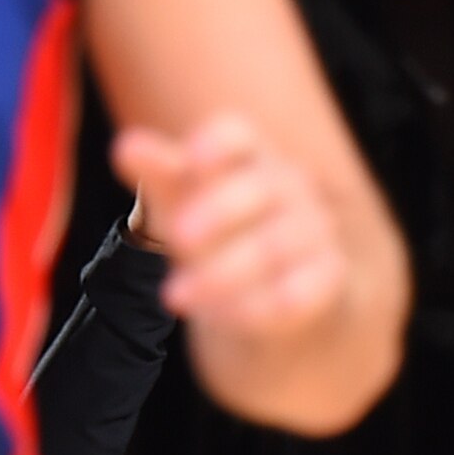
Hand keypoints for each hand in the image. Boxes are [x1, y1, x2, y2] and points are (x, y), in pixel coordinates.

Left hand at [111, 111, 350, 352]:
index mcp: (251, 158)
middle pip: (262, 187)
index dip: (218, 144)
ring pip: (275, 246)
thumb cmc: (221, 231)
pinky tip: (222, 318)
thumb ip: (159, 173)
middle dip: (219, 211)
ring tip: (173, 296)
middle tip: (177, 237)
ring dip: (223, 273)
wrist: (280, 292)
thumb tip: (124, 145)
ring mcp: (316, 230)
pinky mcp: (329, 277)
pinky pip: (302, 290)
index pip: (239, 136)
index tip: (192, 159)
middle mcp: (291, 187)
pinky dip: (263, 306)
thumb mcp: (184, 202)